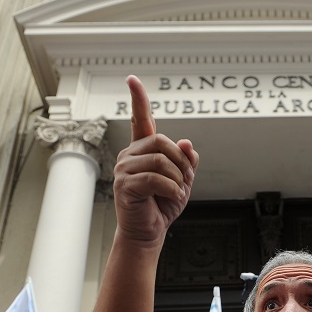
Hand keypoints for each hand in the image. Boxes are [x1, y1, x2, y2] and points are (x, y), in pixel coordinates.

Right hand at [113, 75, 198, 246]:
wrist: (149, 232)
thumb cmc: (162, 205)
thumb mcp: (182, 180)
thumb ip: (185, 161)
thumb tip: (187, 142)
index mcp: (143, 150)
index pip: (140, 119)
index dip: (138, 99)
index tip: (132, 79)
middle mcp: (130, 155)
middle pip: (162, 142)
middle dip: (181, 163)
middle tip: (185, 181)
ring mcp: (124, 169)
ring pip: (161, 161)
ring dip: (178, 179)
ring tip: (176, 192)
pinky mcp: (124, 185)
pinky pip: (156, 178)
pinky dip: (171, 189)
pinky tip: (172, 197)